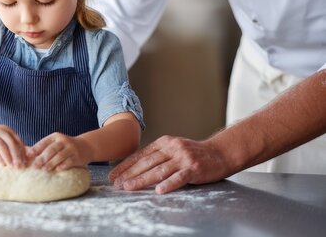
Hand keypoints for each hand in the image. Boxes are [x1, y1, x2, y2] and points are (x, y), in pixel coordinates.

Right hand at [0, 122, 26, 167]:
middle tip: (20, 166)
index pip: (18, 141)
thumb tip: (23, 158)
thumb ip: (11, 145)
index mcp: (8, 130)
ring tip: (11, 165)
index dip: (22, 152)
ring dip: (7, 156)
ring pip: (1, 145)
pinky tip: (1, 163)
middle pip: (11, 143)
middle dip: (16, 155)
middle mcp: (1, 131)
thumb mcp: (3, 137)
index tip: (26, 162)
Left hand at [28, 133, 90, 170]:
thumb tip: (27, 154)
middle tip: (35, 166)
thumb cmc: (65, 147)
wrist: (85, 146)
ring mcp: (71, 148)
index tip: (28, 156)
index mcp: (55, 136)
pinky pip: (69, 161)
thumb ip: (44, 147)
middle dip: (42, 158)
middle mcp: (63, 141)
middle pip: (51, 150)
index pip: (44, 142)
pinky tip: (57, 170)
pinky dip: (63, 165)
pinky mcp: (77, 156)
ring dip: (51, 163)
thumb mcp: (56, 143)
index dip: (36, 149)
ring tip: (44, 169)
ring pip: (60, 156)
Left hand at [108, 136, 231, 193]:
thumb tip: (134, 166)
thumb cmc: (193, 153)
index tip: (113, 175)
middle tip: (116, 183)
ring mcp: (183, 158)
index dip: (125, 165)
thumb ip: (157, 155)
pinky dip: (169, 184)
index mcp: (164, 142)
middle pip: (146, 163)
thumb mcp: (173, 149)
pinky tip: (159, 190)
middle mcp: (172, 148)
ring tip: (129, 187)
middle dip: (129, 174)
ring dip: (142, 180)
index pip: (140, 155)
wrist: (220, 152)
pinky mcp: (194, 168)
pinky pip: (179, 177)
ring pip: (159, 170)